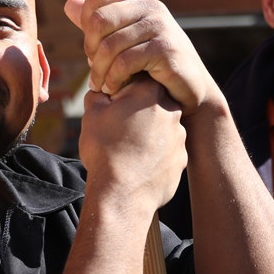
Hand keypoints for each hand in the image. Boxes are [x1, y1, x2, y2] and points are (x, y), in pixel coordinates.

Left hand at [64, 0, 217, 117]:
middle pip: (99, 19)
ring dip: (99, 70)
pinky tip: (113, 89)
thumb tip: (68, 4)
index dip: (85, 24)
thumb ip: (99, 25)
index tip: (92, 50)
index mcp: (139, 1)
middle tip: (94, 72)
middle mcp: (151, 8)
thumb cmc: (154, 68)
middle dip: (90, 49)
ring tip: (100, 86)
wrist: (190, 91)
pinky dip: (113, 79)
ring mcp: (160, 26)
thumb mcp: (125, 43)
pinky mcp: (166, 49)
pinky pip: (125, 62)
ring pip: (110, 44)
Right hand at [78, 73, 186, 211]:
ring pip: (161, 128)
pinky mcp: (182, 159)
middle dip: (138, 112)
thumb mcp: (92, 114)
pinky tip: (139, 165)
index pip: (139, 79)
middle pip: (153, 103)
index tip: (114, 104)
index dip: (124, 91)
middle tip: (120, 128)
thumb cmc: (105, 151)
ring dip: (148, 134)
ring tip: (128, 150)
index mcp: (150, 92)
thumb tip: (100, 90)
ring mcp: (180, 137)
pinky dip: (155, 155)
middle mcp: (172, 110)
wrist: (122, 194)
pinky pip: (167, 151)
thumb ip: (98, 94)